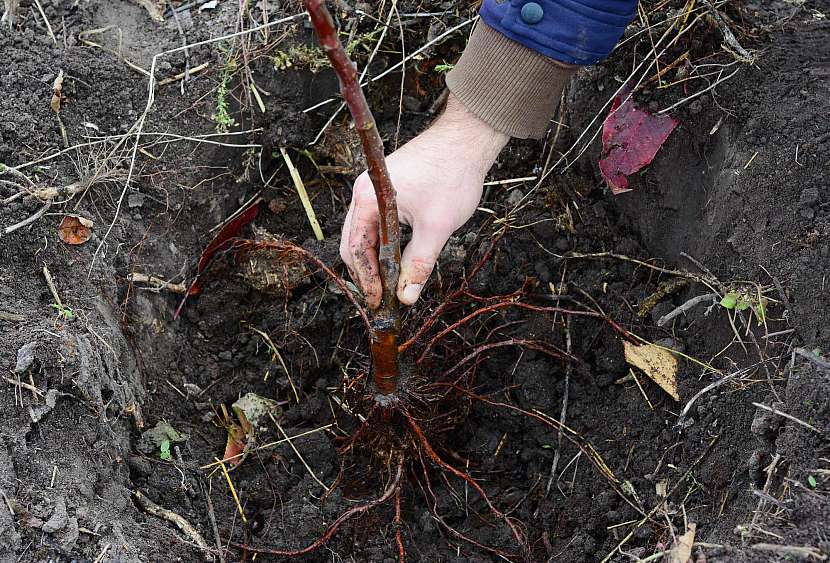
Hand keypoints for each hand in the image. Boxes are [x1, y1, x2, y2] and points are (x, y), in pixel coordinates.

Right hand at [340, 94, 508, 308]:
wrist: (466, 139)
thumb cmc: (452, 176)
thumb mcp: (436, 227)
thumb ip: (418, 264)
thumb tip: (406, 297)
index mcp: (368, 199)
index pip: (355, 249)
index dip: (366, 280)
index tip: (378, 303)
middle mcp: (364, 193)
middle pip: (353, 243)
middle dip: (366, 273)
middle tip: (382, 299)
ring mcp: (373, 189)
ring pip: (365, 234)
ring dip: (375, 259)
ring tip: (389, 285)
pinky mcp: (386, 189)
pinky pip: (377, 223)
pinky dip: (383, 244)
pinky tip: (396, 259)